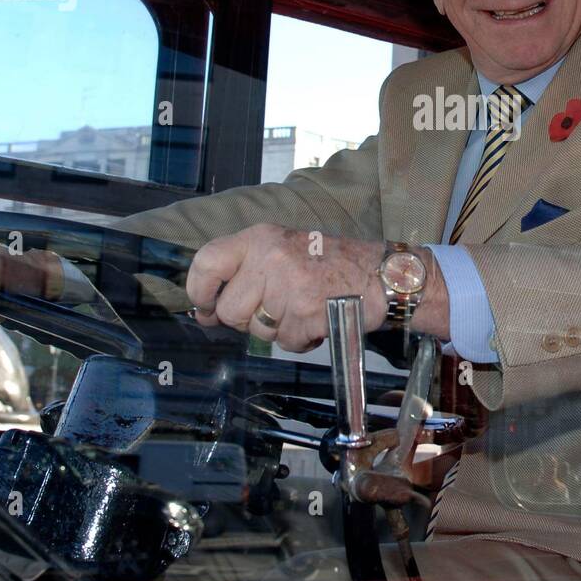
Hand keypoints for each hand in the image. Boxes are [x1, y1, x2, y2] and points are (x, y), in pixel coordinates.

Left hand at [185, 224, 448, 351]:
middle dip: (248, 319)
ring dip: (278, 329)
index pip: (206, 262)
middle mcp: (270, 258)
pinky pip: (285, 341)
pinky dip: (300, 338)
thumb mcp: (283, 247)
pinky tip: (317, 318)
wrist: (382, 274)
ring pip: (257, 330)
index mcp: (260, 238)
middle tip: (275, 308)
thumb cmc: (330, 263)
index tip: (205, 307)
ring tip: (302, 308)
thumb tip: (207, 308)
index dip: (199, 291)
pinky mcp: (306, 313)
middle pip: (230, 309)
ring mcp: (288, 287)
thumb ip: (245, 269)